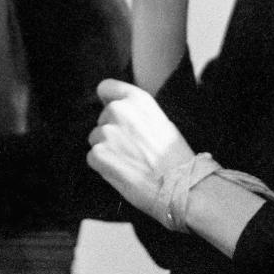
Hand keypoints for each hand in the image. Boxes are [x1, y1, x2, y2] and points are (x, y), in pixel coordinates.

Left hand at [87, 78, 193, 222]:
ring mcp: (107, 131)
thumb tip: (118, 110)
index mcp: (137, 99)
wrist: (181, 185)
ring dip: (107, 149)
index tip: (111, 111)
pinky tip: (123, 171)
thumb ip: (137, 113)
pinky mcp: (99, 153)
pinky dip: (103, 166)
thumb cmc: (176, 157)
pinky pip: (93, 157)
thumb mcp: (161, 120)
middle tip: (132, 148)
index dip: (107, 100)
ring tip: (130, 161)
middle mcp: (119, 110)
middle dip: (112, 131)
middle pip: (102, 118)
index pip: (106, 87)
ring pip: (96, 138)